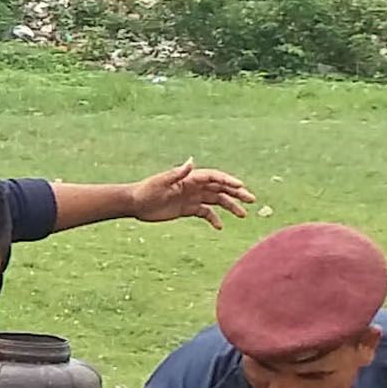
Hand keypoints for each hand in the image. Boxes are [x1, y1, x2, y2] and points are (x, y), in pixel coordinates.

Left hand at [131, 160, 252, 226]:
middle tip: (251, 200)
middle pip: (220, 188)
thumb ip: (178, 173)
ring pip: (216, 200)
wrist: (135, 204)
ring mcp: (192, 198)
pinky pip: (205, 213)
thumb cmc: (146, 191)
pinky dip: (213, 218)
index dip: (228, 181)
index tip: (241, 187)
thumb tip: (191, 161)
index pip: (214, 177)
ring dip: (230, 206)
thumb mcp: (162, 182)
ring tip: (243, 215)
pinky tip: (220, 227)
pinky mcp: (187, 209)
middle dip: (236, 193)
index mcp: (190, 178)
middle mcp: (194, 186)